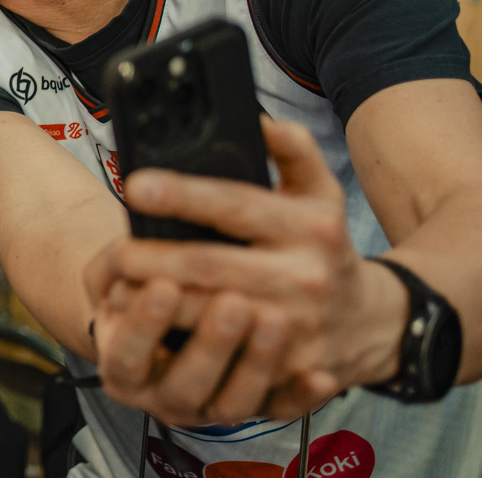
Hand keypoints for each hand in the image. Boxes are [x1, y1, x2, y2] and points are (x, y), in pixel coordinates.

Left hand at [85, 118, 405, 423]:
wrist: (375, 322)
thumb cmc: (327, 248)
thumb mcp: (322, 194)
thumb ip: (294, 151)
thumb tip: (258, 120)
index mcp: (306, 227)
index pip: (235, 204)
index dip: (183, 194)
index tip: (136, 184)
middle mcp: (302, 276)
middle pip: (210, 265)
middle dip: (154, 259)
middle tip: (114, 252)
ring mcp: (294, 327)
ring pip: (210, 315)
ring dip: (158, 305)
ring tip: (117, 288)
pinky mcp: (284, 369)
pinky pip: (222, 358)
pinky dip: (180, 344)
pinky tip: (147, 332)